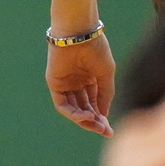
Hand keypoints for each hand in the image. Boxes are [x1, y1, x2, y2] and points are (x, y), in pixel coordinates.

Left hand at [47, 0, 114, 135]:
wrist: (80, 33)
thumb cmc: (95, 49)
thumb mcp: (106, 75)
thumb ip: (105, 95)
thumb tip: (103, 115)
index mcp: (90, 79)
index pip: (94, 104)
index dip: (102, 118)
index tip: (110, 130)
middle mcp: (76, 83)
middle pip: (84, 108)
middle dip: (94, 122)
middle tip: (105, 132)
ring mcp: (65, 83)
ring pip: (73, 109)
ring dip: (84, 120)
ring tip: (96, 124)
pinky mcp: (54, 83)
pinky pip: (62, 104)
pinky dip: (73, 113)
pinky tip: (87, 115)